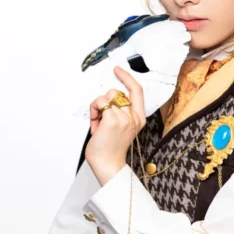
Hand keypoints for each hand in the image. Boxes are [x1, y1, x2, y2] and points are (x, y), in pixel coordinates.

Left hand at [85, 66, 146, 183]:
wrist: (107, 163)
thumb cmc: (111, 147)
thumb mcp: (121, 126)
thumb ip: (120, 111)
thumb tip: (109, 96)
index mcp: (139, 118)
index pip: (137, 91)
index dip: (127, 78)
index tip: (118, 70)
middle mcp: (134, 117)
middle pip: (117, 92)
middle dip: (105, 101)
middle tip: (101, 117)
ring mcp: (124, 118)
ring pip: (106, 96)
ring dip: (98, 107)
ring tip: (98, 123)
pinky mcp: (112, 120)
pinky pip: (99, 103)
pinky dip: (93, 111)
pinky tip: (95, 124)